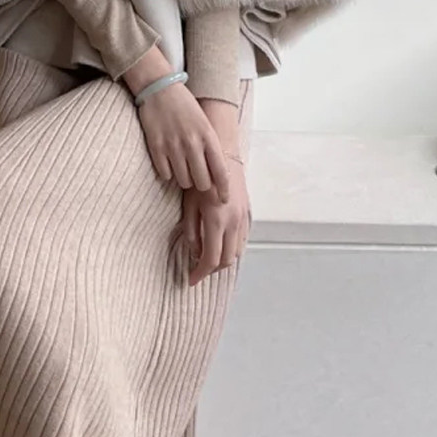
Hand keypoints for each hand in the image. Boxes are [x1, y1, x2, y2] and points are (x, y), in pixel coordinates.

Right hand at [122, 44, 230, 202]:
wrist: (160, 89)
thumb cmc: (185, 107)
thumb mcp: (204, 124)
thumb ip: (211, 147)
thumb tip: (217, 176)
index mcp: (208, 136)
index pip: (221, 171)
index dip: (224, 189)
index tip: (224, 200)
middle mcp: (192, 143)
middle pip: (202, 182)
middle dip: (201, 184)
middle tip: (198, 179)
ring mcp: (173, 146)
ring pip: (183, 181)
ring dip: (184, 179)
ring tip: (182, 166)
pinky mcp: (156, 147)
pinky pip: (165, 174)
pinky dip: (168, 173)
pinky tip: (168, 161)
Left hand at [178, 156, 250, 286]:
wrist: (223, 156)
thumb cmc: (201, 178)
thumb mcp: (189, 204)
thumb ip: (191, 231)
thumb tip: (194, 252)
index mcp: (216, 222)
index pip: (210, 259)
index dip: (200, 273)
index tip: (190, 280)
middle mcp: (233, 223)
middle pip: (226, 260)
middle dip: (211, 270)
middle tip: (198, 272)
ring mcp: (242, 219)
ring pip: (236, 252)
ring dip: (223, 260)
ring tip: (208, 260)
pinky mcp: (247, 214)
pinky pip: (242, 239)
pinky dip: (232, 249)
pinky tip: (221, 246)